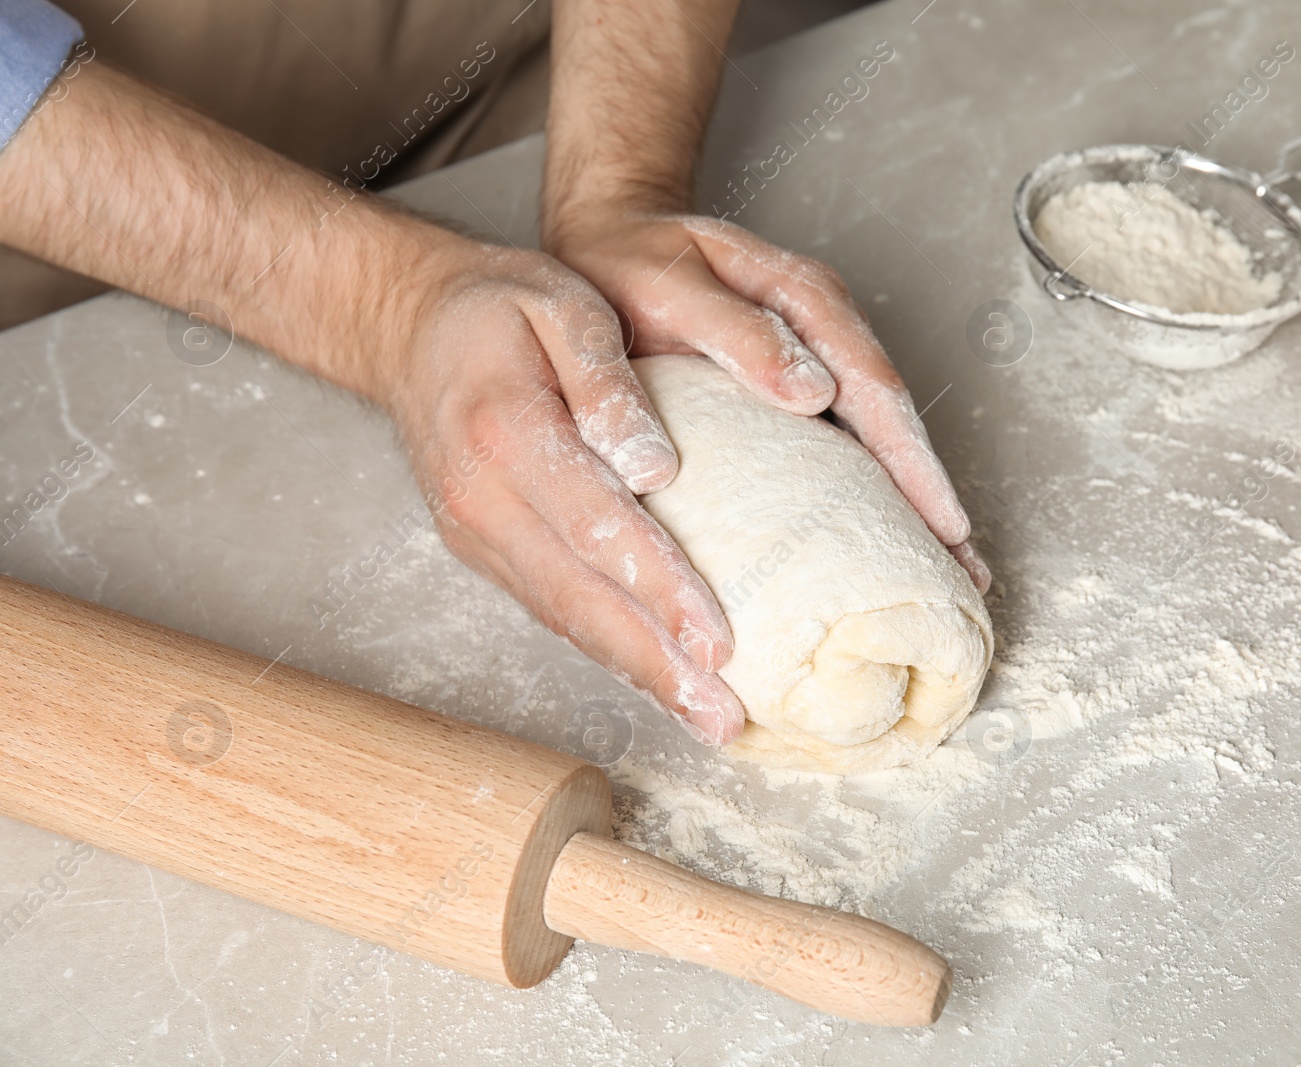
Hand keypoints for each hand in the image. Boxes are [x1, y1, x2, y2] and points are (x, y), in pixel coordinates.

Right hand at [379, 237, 742, 742]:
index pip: (597, 528)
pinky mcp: (482, 549)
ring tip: (704, 714)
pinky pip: (550, 608)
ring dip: (636, 673)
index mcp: (506, 434)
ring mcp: (475, 534)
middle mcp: (483, 500)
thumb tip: (655, 466)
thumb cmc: (498, 306)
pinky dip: (605, 649)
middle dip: (657, 664)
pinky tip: (655, 675)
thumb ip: (607, 380)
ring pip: (564, 618)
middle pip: (580, 600)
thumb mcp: (562, 304)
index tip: (721, 640)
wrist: (405, 325)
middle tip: (723, 715)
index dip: (662, 589)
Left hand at [541, 208, 990, 592]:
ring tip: (941, 569)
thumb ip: (737, 333)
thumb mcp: (673, 285)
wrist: (599, 247)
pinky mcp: (793, 384)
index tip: (944, 526)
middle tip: (967, 573)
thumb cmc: (626, 265)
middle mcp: (823, 328)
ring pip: (877, 433)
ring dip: (910, 498)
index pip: (877, 389)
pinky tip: (877, 536)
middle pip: (895, 419)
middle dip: (932, 496)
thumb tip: (816, 394)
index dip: (914, 463)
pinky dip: (868, 487)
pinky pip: (843, 437)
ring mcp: (814, 356)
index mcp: (805, 299)